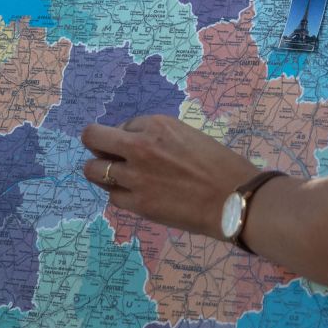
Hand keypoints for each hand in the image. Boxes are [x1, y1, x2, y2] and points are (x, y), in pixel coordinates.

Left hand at [81, 115, 262, 238]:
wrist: (235, 198)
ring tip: (115, 177)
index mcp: (157, 125)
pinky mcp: (137, 203)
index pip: (123, 125)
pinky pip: (112, 196)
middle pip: (93, 138)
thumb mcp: (188, 136)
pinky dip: (120, 194)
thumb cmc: (220, 165)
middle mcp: (140, 146)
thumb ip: (159, 138)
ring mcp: (135, 176)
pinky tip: (135, 195)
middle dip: (95, 143)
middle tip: (103, 153)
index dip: (128, 135)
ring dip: (101, 172)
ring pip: (93, 170)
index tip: (138, 146)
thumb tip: (135, 146)